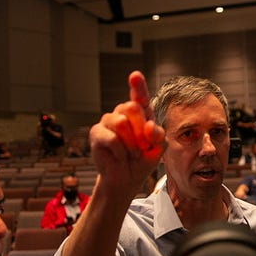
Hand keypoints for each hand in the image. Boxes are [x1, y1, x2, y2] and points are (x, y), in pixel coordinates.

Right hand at [89, 71, 164, 194]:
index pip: (140, 96)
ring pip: (121, 122)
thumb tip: (150, 126)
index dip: (137, 86)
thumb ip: (159, 136)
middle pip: (132, 107)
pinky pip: (112, 138)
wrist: (127, 179)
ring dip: (131, 144)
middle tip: (143, 148)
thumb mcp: (158, 149)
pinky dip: (121, 152)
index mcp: (141, 113)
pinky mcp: (97, 132)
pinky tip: (120, 157)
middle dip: (141, 131)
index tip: (135, 76)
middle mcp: (123, 113)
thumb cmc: (143, 160)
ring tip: (132, 153)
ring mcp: (109, 120)